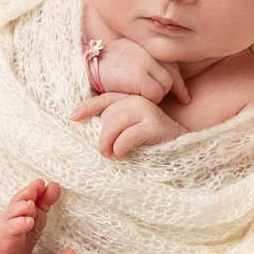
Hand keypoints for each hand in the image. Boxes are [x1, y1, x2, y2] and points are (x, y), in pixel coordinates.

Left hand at [70, 90, 185, 158]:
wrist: (181, 148)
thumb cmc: (151, 141)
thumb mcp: (130, 128)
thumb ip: (115, 123)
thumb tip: (90, 129)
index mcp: (130, 99)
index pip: (104, 99)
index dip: (87, 107)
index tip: (73, 117)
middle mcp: (138, 100)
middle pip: (108, 115)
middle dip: (102, 135)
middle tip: (104, 151)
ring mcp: (147, 110)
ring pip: (114, 124)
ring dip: (108, 142)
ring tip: (111, 154)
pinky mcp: (153, 125)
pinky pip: (128, 135)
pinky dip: (121, 147)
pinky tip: (122, 154)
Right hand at [92, 36, 190, 105]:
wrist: (90, 66)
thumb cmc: (109, 65)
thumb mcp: (130, 55)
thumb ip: (148, 61)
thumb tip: (169, 78)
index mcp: (149, 47)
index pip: (173, 66)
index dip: (180, 84)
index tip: (185, 99)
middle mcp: (149, 53)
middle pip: (172, 76)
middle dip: (171, 90)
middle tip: (166, 101)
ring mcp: (145, 63)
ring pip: (166, 85)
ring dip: (158, 94)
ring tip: (143, 95)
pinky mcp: (138, 76)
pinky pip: (156, 93)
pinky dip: (150, 99)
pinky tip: (138, 98)